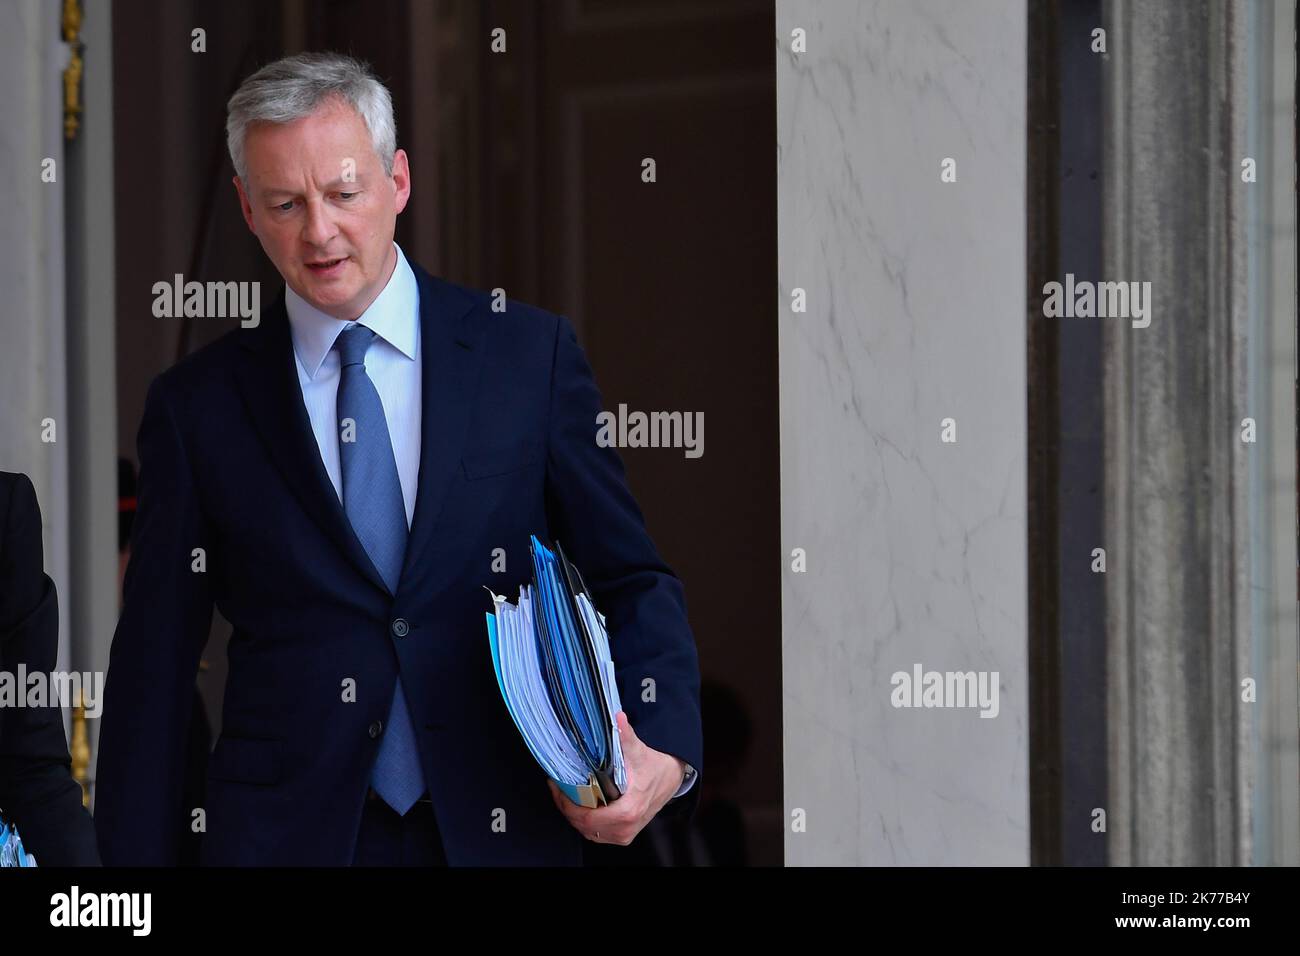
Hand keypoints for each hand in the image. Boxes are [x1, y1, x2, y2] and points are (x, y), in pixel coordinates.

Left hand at [547, 711, 685, 845]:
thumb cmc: (655, 768)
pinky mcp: (623, 834)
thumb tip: (617, 718)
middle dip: (567, 807)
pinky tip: (579, 805)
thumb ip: (625, 735)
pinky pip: (597, 833)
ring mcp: (624, 834)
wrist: (670, 779)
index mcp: (628, 811)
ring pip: (589, 832)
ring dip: (574, 815)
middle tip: (557, 788)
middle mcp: (625, 828)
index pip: (587, 818)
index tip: (557, 788)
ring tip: (565, 795)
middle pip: (584, 826)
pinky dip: (585, 821)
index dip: (567, 805)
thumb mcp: (639, 751)